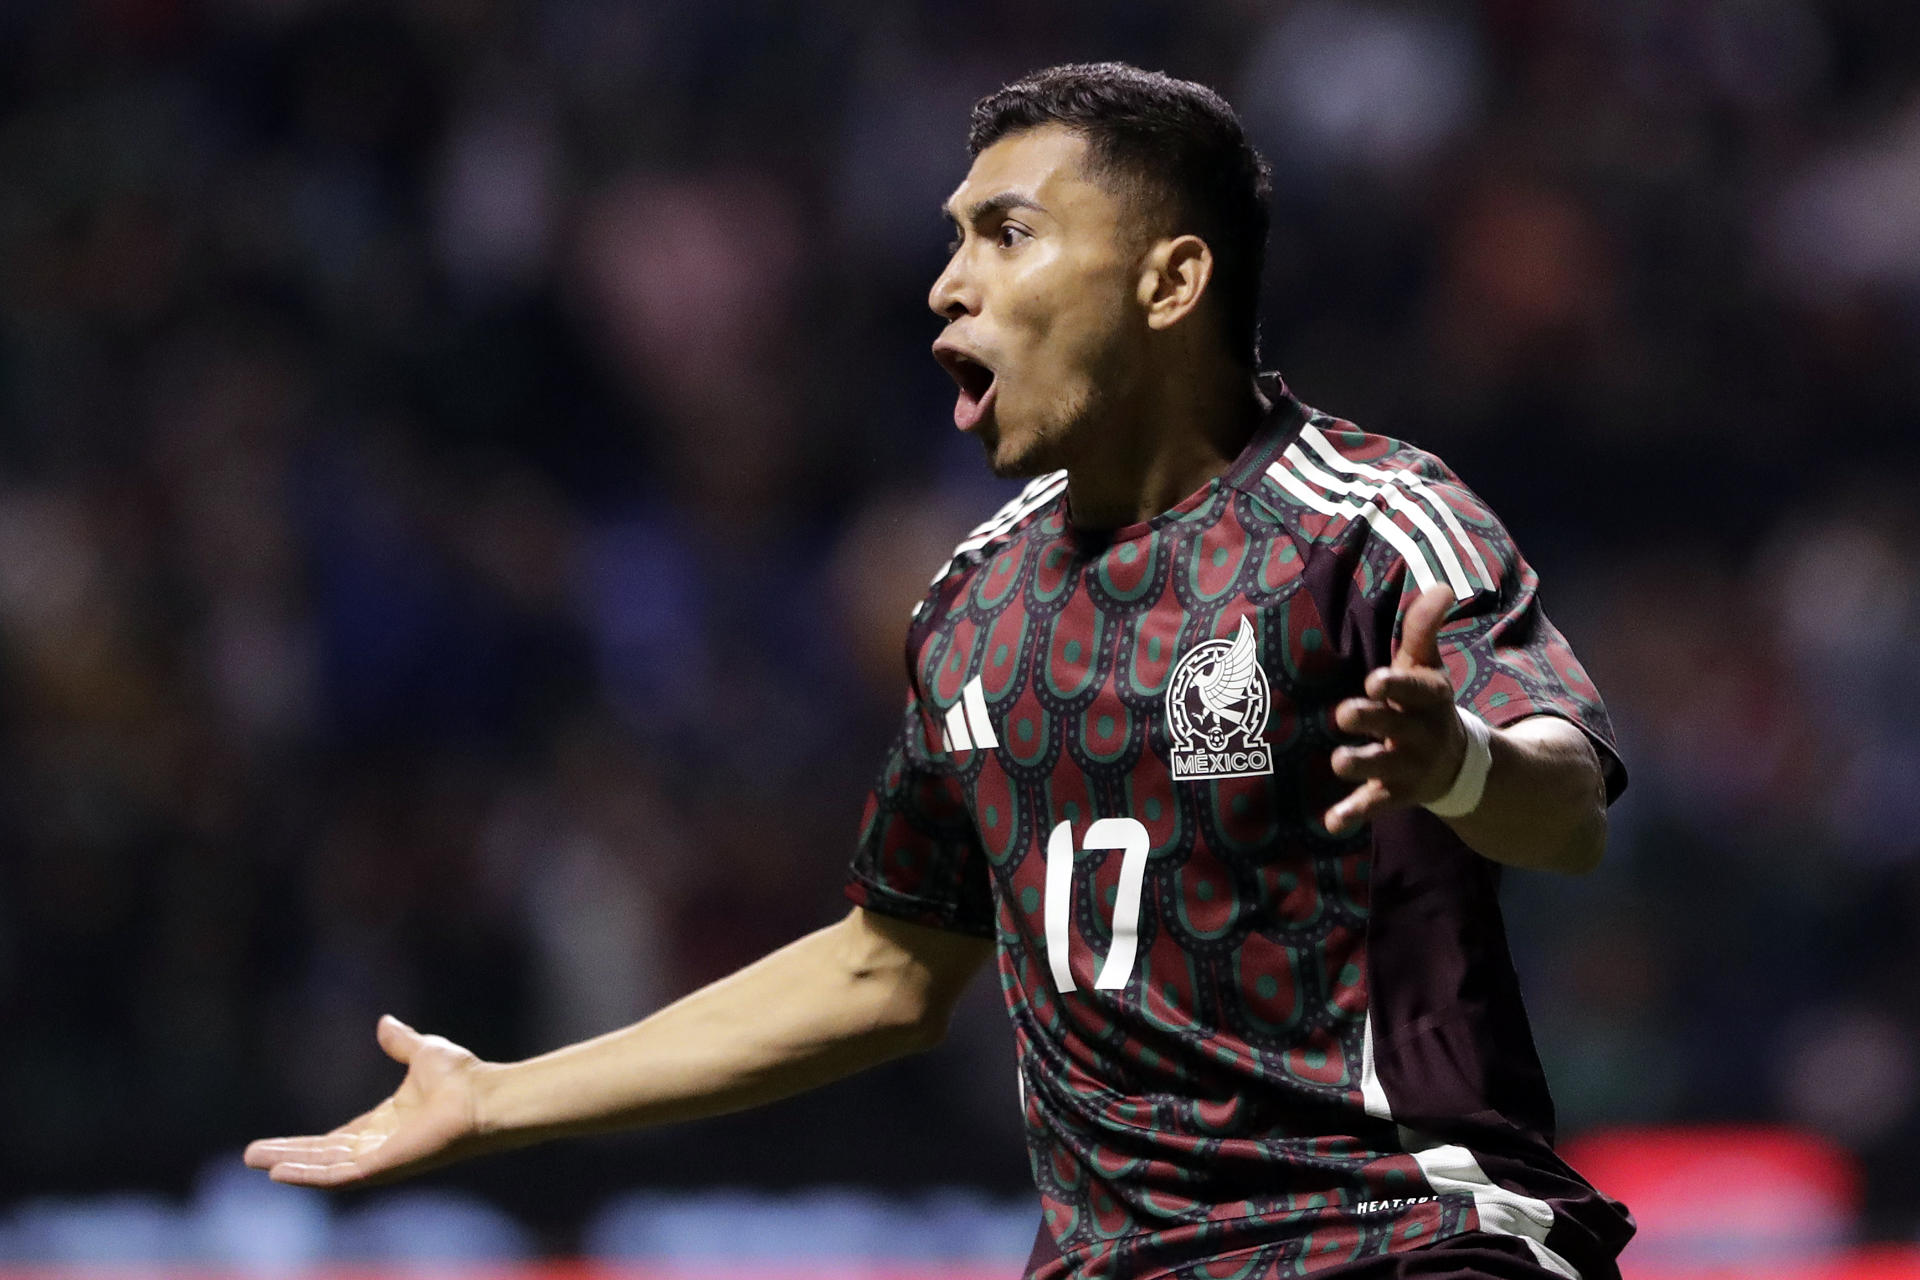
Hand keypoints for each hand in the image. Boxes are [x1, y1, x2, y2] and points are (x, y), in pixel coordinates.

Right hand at [244, 1015, 489, 1187]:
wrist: (483, 1096)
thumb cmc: (463, 1078)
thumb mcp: (423, 1053)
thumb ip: (401, 1043)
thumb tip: (385, 1023)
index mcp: (385, 1124)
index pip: (336, 1140)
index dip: (304, 1144)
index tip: (273, 1146)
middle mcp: (379, 1145)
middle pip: (323, 1155)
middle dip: (288, 1155)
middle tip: (250, 1157)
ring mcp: (379, 1159)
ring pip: (325, 1167)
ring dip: (291, 1165)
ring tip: (256, 1163)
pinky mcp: (382, 1167)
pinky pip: (338, 1177)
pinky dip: (310, 1176)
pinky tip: (281, 1173)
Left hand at [1325, 585, 1467, 834]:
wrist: (1460, 763)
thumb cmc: (1426, 703)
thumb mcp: (1427, 667)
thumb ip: (1424, 629)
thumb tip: (1441, 586)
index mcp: (1429, 699)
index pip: (1418, 690)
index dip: (1399, 686)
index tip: (1375, 680)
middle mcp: (1420, 733)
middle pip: (1395, 727)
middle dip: (1371, 720)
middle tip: (1345, 713)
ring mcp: (1407, 766)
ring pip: (1383, 767)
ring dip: (1361, 765)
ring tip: (1339, 762)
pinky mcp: (1393, 793)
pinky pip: (1373, 804)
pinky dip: (1354, 814)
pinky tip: (1333, 822)